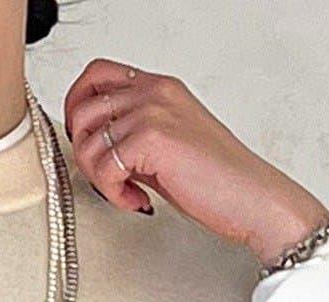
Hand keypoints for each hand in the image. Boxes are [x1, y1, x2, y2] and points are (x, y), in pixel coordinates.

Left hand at [64, 58, 328, 263]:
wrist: (252, 198)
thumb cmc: (218, 179)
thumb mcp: (168, 145)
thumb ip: (134, 137)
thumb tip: (97, 148)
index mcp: (159, 87)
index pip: (97, 74)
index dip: (77, 105)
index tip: (83, 139)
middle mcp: (155, 92)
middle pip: (84, 106)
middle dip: (83, 150)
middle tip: (103, 176)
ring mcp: (153, 111)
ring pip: (89, 141)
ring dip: (98, 177)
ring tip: (127, 193)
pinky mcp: (152, 139)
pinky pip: (105, 167)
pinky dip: (114, 193)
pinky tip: (138, 200)